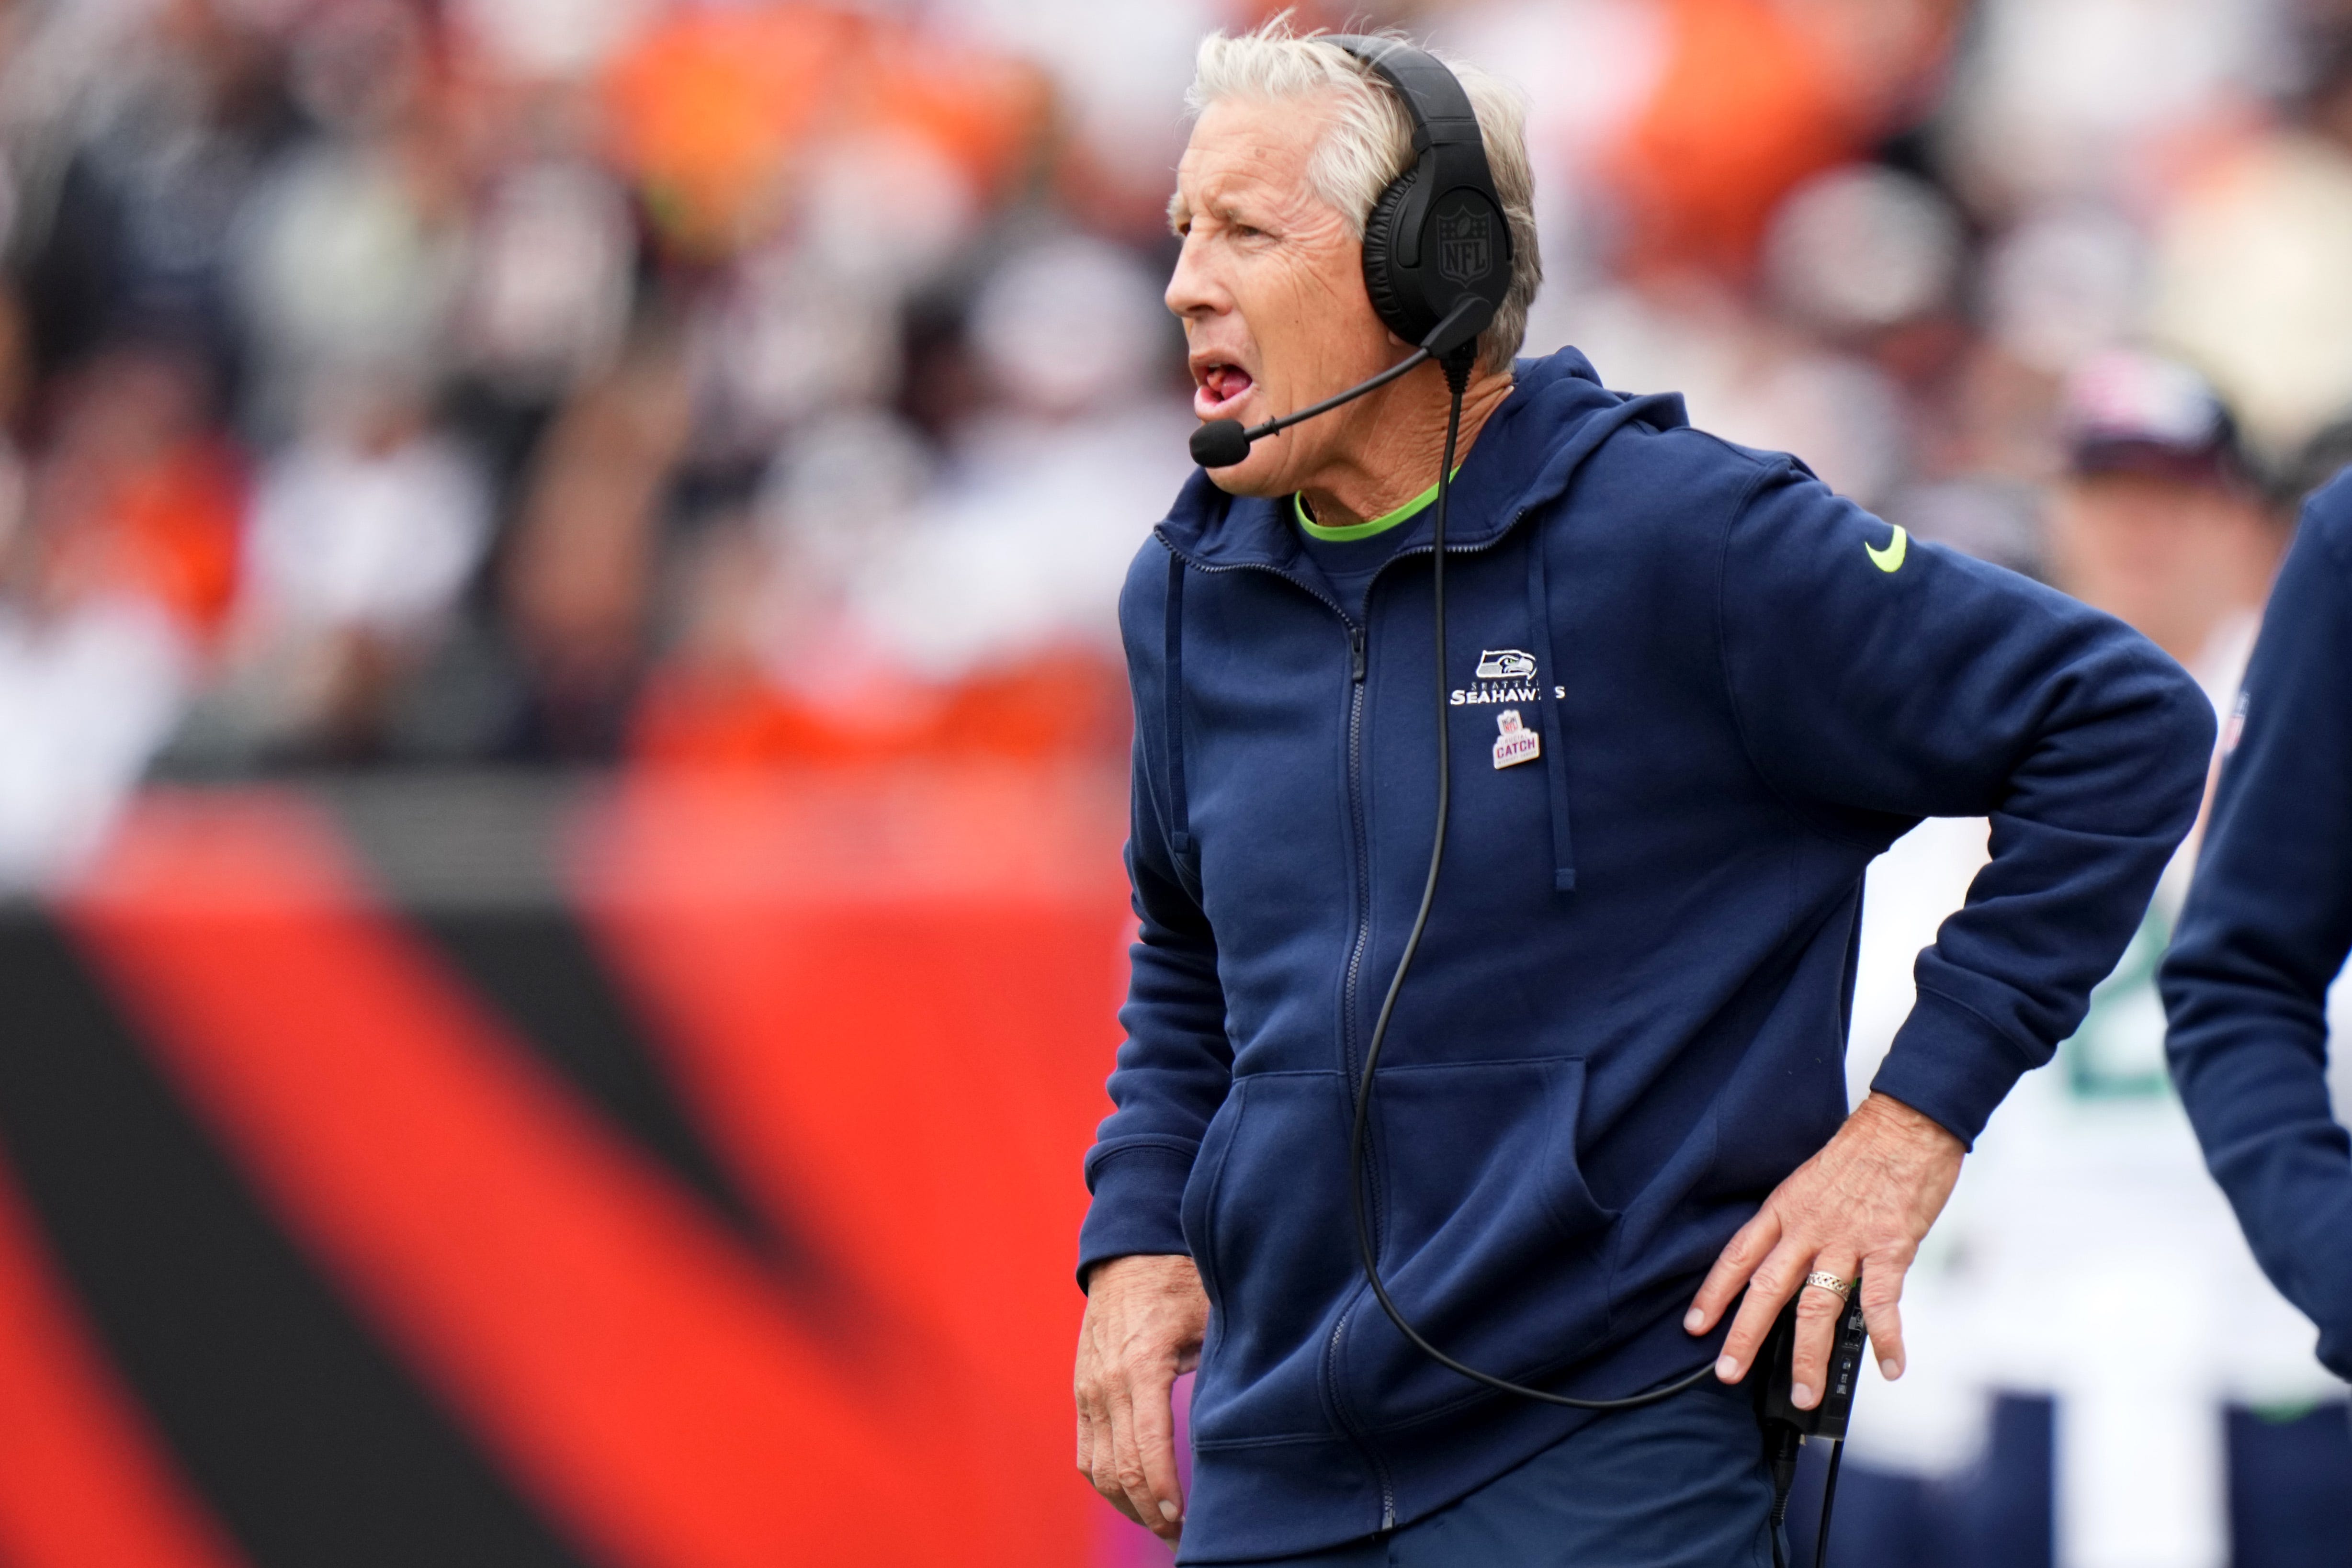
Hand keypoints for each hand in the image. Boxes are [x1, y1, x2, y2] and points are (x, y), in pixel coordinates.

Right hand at [1075, 1254, 1208, 1543]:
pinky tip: (1134, 1499)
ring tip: (1161, 1526)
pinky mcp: (1081, 1393)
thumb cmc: (1178, 1282)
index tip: (1184, 1522)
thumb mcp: (1210, 1316)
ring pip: (1098, 1469)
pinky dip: (1106, 1484)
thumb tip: (1257, 1409)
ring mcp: (1088, 1390)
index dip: (1163, 1493)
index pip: (1146, 1448)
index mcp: (1141, 1366)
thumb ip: (1224, 1363)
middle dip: (1149, 1512)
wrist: (1128, 1256)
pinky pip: (1086, 1453)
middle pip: (1120, 1470)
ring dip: (1126, 1505)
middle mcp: (1107, 1384)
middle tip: (1182, 1539)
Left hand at [1684, 1092, 1962, 1408]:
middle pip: (1767, 1288)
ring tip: (1804, 1393)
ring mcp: (1848, 1240)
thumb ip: (1800, 1226)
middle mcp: (1808, 1228)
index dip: (1714, 1293)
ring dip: (1810, 1356)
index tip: (1695, 1325)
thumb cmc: (1862, 1153)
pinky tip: (1890, 1367)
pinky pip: (1883, 1301)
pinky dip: (1887, 1338)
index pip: (1738, 1256)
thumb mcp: (1812, 1183)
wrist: (1906, 1124)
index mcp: (1785, 1209)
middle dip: (1746, 1334)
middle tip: (1727, 1372)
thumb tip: (1792, 1266)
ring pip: (1818, 1306)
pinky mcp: (1890, 1247)